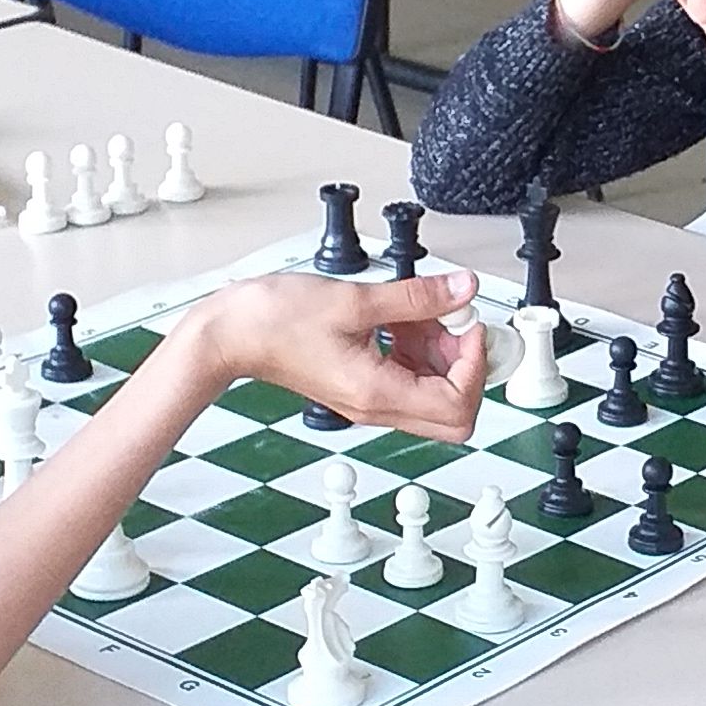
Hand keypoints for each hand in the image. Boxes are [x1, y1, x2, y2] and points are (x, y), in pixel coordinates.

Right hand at [201, 271, 488, 440]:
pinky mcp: (362, 387)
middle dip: (466, 367)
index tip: (468, 326)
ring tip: (424, 313)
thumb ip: (416, 296)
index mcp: (377, 393)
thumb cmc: (273, 321)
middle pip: (454, 414)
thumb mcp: (354, 299)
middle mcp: (376, 407)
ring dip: (442, 355)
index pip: (458, 405)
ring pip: (434, 397)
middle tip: (459, 325)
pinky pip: (408, 380)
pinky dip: (419, 352)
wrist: (231, 334)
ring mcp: (369, 400)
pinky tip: (403, 319)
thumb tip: (462, 291)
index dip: (474, 364)